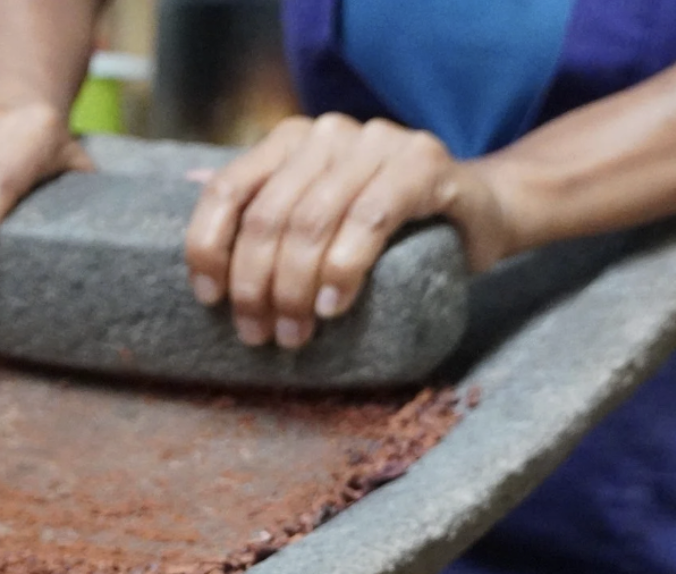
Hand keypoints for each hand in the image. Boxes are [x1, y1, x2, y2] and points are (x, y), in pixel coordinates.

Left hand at [184, 115, 523, 347]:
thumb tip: (193, 211)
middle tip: (258, 336)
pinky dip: (343, 269)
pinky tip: (332, 306)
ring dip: (293, 290)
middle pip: (268, 216)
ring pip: (312, 222)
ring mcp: (378, 142)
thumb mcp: (318, 219)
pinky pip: (369, 219)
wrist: (482, 213)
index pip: (227, 190)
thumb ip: (267, 210)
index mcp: (290, 141)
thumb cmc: (387, 230)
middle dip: (255, 286)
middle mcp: (329, 134)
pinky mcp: (423, 165)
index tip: (209, 301)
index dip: (208, 249)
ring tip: (294, 335)